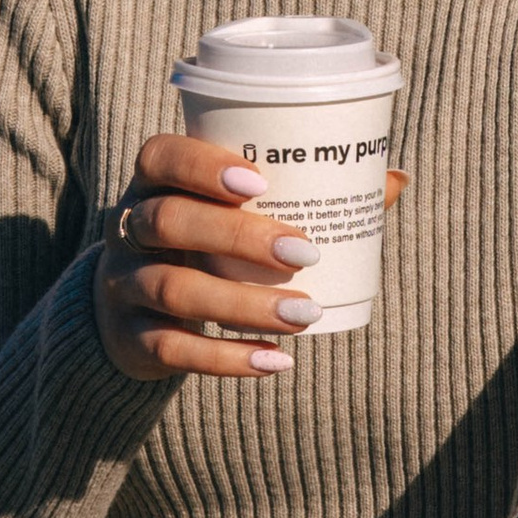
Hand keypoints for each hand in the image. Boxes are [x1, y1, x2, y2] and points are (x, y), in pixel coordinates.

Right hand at [93, 132, 326, 381]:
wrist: (126, 314)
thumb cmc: (201, 247)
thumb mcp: (227, 216)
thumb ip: (304, 197)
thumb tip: (394, 179)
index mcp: (152, 185)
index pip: (159, 157)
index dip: (202, 165)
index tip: (261, 182)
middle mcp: (128, 230)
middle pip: (167, 221)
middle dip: (238, 236)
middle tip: (306, 253)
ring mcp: (123, 286)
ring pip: (174, 289)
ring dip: (245, 304)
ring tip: (305, 314)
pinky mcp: (129, 340)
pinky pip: (173, 349)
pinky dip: (227, 359)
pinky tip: (275, 360)